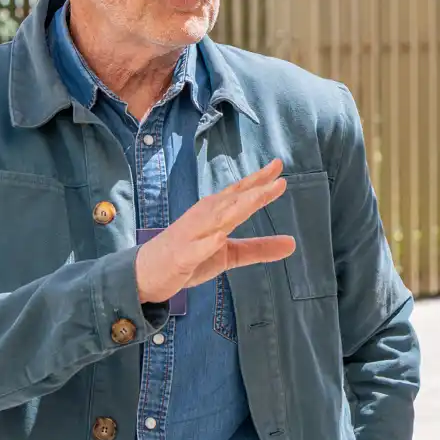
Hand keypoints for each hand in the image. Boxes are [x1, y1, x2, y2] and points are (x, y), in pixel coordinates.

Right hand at [135, 158, 295, 303]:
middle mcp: (203, 218)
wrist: (147, 272)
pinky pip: (195, 249)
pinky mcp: (181, 256)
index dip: (259, 180)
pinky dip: (207, 243)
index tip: (279, 166)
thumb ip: (259, 247)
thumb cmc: (189, 256)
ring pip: (216, 219)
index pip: (239, 193)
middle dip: (254, 189)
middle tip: (278, 176)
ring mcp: (191, 236)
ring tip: (259, 197)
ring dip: (236, 207)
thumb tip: (293, 243)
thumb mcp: (229, 254)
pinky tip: (219, 238)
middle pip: (232, 201)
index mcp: (214, 213)